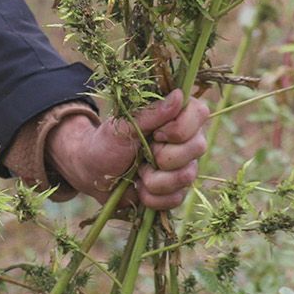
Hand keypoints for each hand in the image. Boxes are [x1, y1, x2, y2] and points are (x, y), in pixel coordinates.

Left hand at [47, 89, 211, 210]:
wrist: (94, 174)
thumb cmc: (108, 142)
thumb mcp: (124, 125)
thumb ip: (151, 112)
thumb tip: (179, 95)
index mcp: (176, 115)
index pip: (200, 112)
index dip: (179, 128)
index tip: (156, 133)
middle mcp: (187, 139)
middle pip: (197, 147)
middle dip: (163, 156)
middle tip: (143, 153)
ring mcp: (185, 166)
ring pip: (187, 176)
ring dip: (154, 179)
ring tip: (138, 171)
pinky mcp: (178, 190)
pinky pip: (175, 198)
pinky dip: (151, 197)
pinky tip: (140, 188)